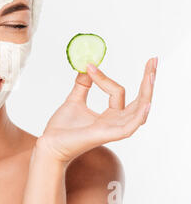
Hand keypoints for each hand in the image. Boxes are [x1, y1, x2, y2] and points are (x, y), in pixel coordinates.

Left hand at [37, 57, 157, 163]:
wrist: (50, 143)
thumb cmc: (62, 128)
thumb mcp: (74, 100)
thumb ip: (83, 84)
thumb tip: (88, 66)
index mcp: (109, 115)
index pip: (117, 92)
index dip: (104, 78)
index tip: (89, 66)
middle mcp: (115, 122)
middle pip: (139, 100)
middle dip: (147, 81)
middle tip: (153, 60)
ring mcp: (113, 129)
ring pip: (139, 111)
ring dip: (147, 92)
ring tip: (152, 74)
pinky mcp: (107, 135)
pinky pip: (129, 127)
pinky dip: (139, 115)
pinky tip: (146, 103)